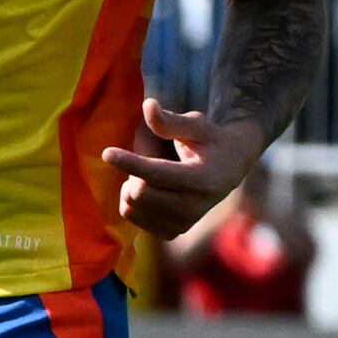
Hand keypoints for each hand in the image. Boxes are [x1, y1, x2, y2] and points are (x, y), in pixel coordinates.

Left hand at [100, 98, 261, 242]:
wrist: (230, 168)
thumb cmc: (210, 140)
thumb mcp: (197, 124)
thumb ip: (171, 120)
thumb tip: (148, 105)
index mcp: (203, 179)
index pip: (156, 175)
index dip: (129, 162)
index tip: (107, 152)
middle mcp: (196, 207)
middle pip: (139, 192)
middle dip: (133, 170)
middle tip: (144, 157)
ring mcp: (184, 223)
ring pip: (132, 206)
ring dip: (130, 185)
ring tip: (148, 173)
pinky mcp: (172, 231)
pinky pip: (132, 217)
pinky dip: (131, 201)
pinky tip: (148, 189)